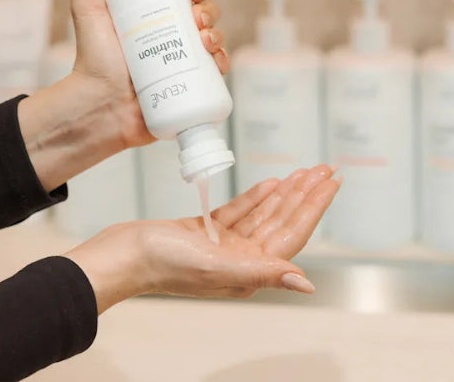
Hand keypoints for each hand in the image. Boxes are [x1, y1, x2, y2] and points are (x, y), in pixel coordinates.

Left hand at [19, 0, 228, 190]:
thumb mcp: (87, 7)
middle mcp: (172, 36)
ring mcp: (183, 62)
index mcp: (155, 14)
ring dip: (219, 34)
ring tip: (203, 40)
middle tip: (194, 17)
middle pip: (206, 13)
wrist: (99, 107)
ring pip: (216, 40)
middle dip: (209, 10)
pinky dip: (224, 63)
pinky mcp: (192, 88)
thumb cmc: (91, 60)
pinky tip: (216, 60)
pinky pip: (218, 72)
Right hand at [64, 165, 341, 313]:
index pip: (292, 235)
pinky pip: (239, 213)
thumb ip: (262, 273)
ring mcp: (223, 246)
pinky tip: (271, 183)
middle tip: (325, 169)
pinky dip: (256, 197)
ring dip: (284, 193)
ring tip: (305, 171)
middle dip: (305, 194)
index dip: (313, 208)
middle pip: (282, 221)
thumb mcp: (216, 266)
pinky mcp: (204, 233)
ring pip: (264, 215)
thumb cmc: (163, 264)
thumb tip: (305, 284)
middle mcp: (240, 261)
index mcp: (249, 271)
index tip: (331, 183)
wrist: (122, 255)